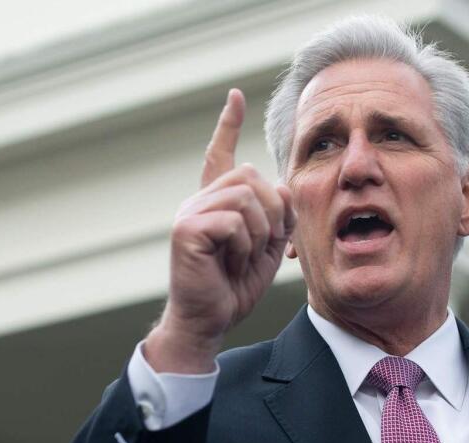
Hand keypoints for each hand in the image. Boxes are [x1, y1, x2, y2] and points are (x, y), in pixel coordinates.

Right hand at [145, 89, 295, 372]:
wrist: (209, 321)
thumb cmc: (234, 287)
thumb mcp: (268, 246)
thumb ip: (278, 215)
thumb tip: (282, 187)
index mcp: (215, 202)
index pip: (219, 155)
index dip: (227, 124)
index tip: (235, 96)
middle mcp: (199, 201)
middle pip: (250, 176)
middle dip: (271, 211)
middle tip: (262, 245)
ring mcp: (189, 213)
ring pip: (245, 197)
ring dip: (259, 232)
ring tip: (245, 258)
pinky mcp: (186, 230)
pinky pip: (233, 221)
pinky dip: (243, 245)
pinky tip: (230, 263)